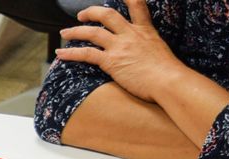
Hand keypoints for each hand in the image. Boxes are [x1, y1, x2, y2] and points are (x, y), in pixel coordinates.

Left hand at [56, 0, 183, 102]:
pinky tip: (60, 54)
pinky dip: (71, 53)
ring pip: (92, 32)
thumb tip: (144, 57)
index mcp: (146, 30)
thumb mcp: (160, 52)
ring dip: (75, 31)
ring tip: (64, 33)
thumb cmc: (168, 73)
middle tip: (80, 15)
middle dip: (91, 12)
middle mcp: (131, 34)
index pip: (137, 5)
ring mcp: (120, 46)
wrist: (168, 81)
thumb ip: (148, 49)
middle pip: (107, 15)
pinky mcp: (111, 61)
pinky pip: (86, 54)